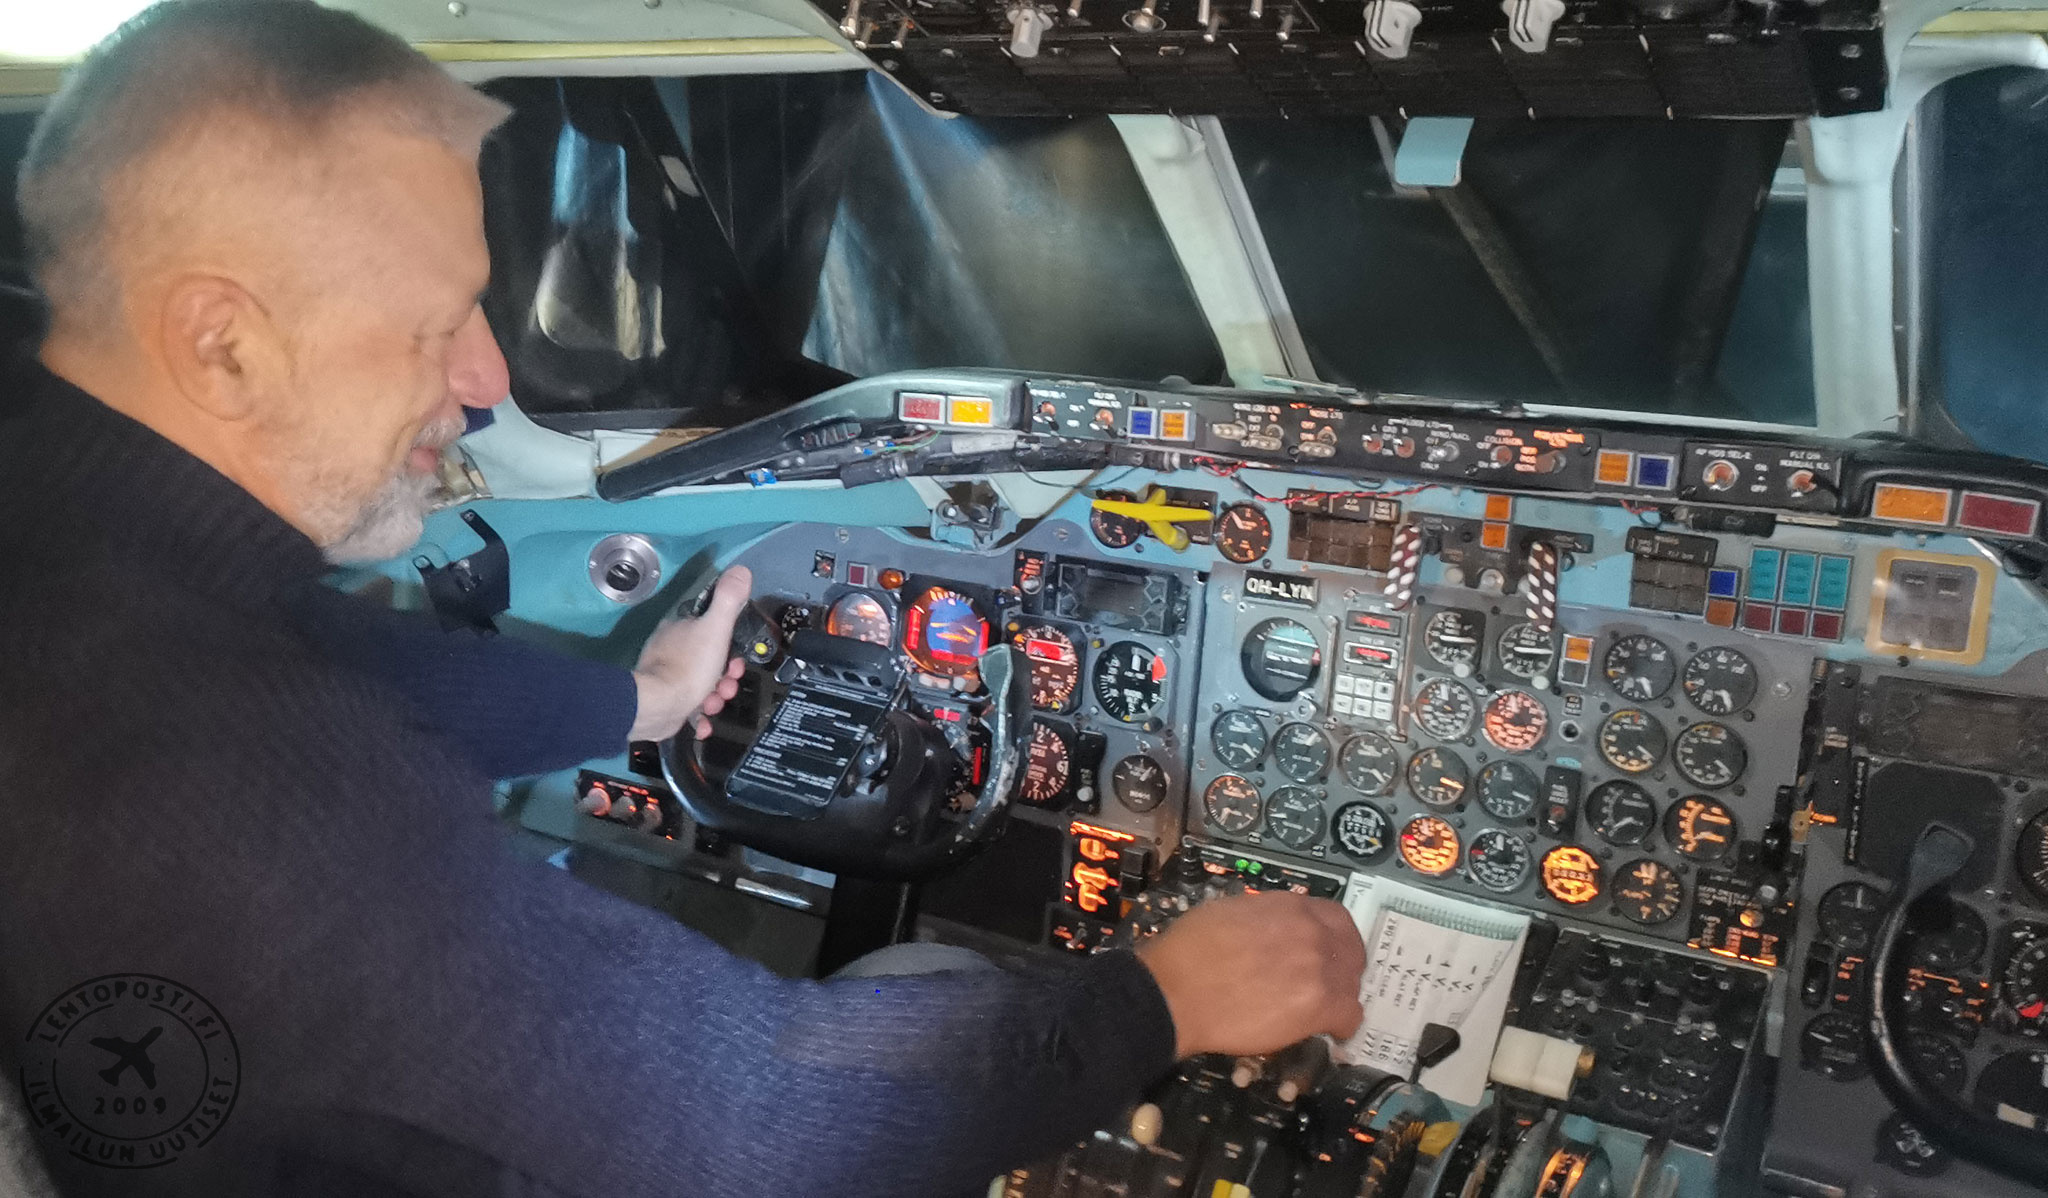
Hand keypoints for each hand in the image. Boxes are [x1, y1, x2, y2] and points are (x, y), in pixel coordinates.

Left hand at [629, 566, 750, 741]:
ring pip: (700, 687)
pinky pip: (687, 709)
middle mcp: (669, 651)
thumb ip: (729, 599)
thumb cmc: (689, 666)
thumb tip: (741, 570)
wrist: (658, 707)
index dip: (730, 650)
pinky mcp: (662, 703)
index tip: (736, 663)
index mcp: (679, 630)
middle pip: (708, 663)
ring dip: (715, 698)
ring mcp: (664, 678)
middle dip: (725, 678)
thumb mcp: (715, 628)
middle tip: (727, 686)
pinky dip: (699, 717)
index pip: (711, 634)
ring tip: (713, 705)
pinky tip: (703, 722)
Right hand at [1134, 890, 1365, 1058]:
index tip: (1329, 950)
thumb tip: (1269, 931)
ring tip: (1324, 1010)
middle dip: (1343, 967)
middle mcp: (1311, 932)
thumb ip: (1263, 919)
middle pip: (1350, 950)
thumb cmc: (1189, 951)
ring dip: (1340, 995)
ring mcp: (1318, 968)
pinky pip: (1349, 1016)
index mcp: (1289, 907)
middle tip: (1329, 983)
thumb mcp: (1228, 912)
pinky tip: (1330, 1032)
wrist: (1176, 992)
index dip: (1336, 937)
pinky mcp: (1318, 1006)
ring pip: (1351, 983)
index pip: (1336, 917)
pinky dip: (1342, 1025)